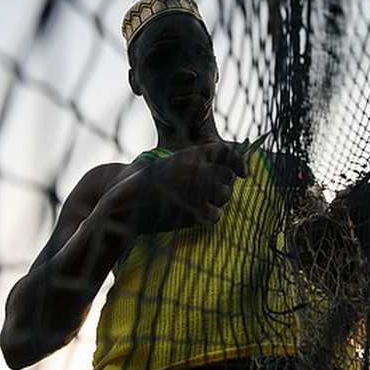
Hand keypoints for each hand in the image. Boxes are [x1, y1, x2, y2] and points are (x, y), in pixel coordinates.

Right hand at [130, 142, 248, 233]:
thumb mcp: (165, 164)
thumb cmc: (142, 186)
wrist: (123, 205)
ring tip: (202, 205)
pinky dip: (209, 217)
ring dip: (218, 201)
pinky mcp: (193, 212)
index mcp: (189, 155)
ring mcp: (197, 191)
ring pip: (226, 195)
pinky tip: (195, 217)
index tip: (245, 173)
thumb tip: (220, 167)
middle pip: (228, 176)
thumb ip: (190, 163)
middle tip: (213, 193)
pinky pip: (215, 215)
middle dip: (225, 185)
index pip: (225, 152)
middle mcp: (197, 170)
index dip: (238, 162)